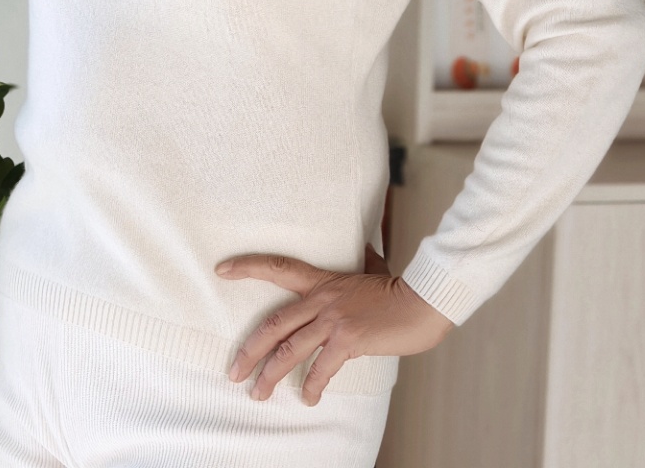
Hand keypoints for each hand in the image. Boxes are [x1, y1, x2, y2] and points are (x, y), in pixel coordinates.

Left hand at [215, 242, 454, 405]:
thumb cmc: (398, 288)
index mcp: (323, 280)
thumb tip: (363, 245)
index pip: (278, 267)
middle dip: (249, 350)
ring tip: (258, 394)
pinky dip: (312, 386)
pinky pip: (321, 368)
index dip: (248, 267)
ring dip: (270, 375)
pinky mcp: (349, 339)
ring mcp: (334, 319)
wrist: (421, 301)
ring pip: (290, 349)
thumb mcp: (373, 267)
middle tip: (233, 372)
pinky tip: (308, 398)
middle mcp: (322, 299)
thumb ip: (361, 259)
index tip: (222, 270)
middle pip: (274, 324)